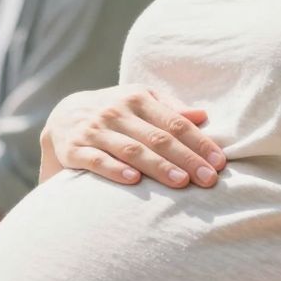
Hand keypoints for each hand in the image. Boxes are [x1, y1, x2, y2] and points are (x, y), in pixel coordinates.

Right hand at [43, 86, 223, 187]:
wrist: (61, 116)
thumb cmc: (113, 112)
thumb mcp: (139, 101)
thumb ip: (169, 109)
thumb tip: (203, 116)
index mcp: (137, 98)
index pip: (174, 123)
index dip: (199, 142)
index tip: (219, 163)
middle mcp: (115, 111)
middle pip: (158, 138)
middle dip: (186, 159)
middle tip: (209, 179)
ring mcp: (94, 130)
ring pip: (131, 150)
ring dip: (158, 167)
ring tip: (181, 183)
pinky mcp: (74, 149)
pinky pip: (96, 160)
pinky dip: (114, 170)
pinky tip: (133, 180)